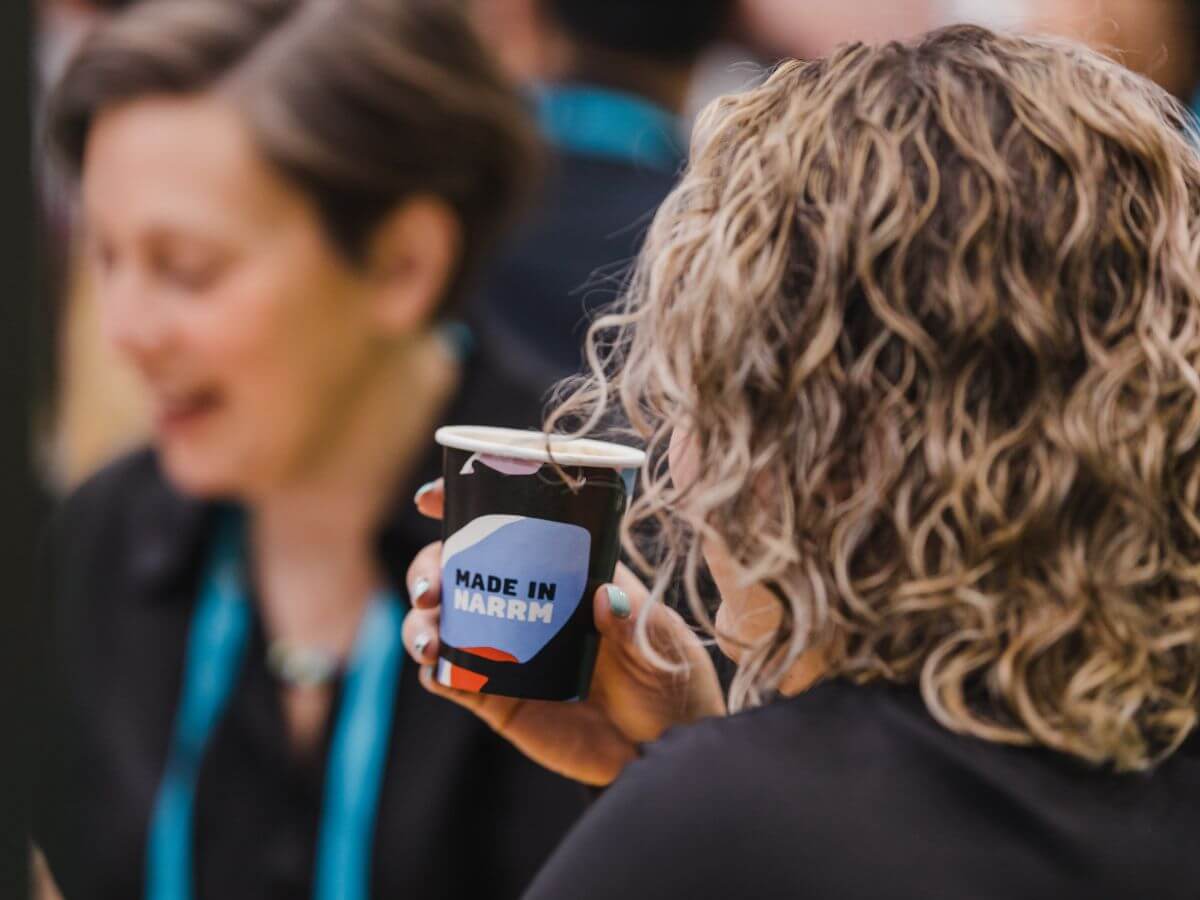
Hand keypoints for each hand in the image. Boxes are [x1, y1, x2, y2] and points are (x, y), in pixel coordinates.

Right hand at [403, 480, 725, 785]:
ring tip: (429, 639)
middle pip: (457, 570)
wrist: (663, 751)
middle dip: (427, 568)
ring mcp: (504, 653)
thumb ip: (633, 622)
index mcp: (562, 573)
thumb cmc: (668, 682)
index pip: (510, 527)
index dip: (464, 506)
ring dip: (420, 623)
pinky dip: (435, 672)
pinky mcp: (496, 700)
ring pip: (442, 623)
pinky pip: (451, 682)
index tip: (431, 499)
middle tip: (429, 589)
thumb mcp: (660, 642)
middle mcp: (524, 605)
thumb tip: (606, 597)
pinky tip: (435, 668)